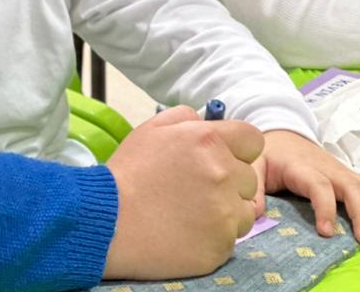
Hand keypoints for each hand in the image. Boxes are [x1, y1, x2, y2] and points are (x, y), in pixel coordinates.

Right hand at [102, 106, 261, 279]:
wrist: (108, 221)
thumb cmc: (127, 174)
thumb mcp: (149, 130)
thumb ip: (184, 116)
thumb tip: (206, 120)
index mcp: (208, 140)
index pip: (252, 140)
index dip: (238, 150)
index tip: (221, 160)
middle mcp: (223, 172)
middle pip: (249, 178)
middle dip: (229, 183)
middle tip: (195, 191)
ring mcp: (225, 211)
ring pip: (243, 210)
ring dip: (224, 211)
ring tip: (189, 214)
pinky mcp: (222, 244)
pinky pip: (231, 238)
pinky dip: (213, 236)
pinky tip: (187, 232)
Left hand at [252, 131, 359, 246]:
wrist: (283, 133)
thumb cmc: (269, 155)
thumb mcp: (254, 165)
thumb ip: (254, 188)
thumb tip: (254, 214)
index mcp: (302, 168)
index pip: (318, 185)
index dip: (324, 207)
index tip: (327, 233)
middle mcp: (328, 169)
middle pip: (352, 187)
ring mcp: (344, 171)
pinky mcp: (353, 176)